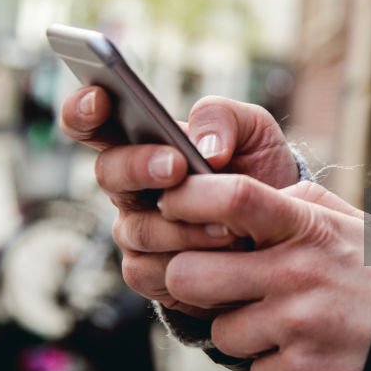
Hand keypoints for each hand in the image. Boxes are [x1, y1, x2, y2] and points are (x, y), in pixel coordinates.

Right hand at [59, 88, 301, 315]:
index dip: (83, 109)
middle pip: (108, 171)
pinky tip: (221, 254)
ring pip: (137, 227)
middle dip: (140, 166)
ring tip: (227, 223)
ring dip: (183, 226)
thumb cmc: (259, 172)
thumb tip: (202, 146)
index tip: (99, 98)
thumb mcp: (253, 130)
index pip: (95, 121)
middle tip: (177, 166)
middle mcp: (130, 184)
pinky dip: (189, 261)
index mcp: (143, 140)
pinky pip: (148, 270)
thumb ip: (223, 117)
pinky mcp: (147, 272)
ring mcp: (135, 229)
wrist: (286, 233)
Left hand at [156, 176, 370, 370]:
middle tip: (213, 281)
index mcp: (307, 227)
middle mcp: (297, 273)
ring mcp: (297, 325)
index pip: (233, 197)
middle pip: (192, 274)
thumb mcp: (348, 221)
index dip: (190, 197)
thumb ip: (296, 201)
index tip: (171, 204)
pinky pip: (255, 370)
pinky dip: (273, 365)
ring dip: (242, 330)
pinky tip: (306, 350)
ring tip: (283, 322)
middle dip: (190, 282)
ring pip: (220, 331)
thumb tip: (236, 196)